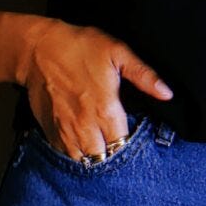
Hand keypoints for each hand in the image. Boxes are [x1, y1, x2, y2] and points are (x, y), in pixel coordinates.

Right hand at [19, 19, 173, 160]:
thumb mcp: (118, 52)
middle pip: (103, 156)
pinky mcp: (49, 130)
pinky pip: (64, 153)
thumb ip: (144, 75)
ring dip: (93, 154)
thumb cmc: (80, 47)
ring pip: (83, 159)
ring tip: (100, 142)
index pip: (123, 143)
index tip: (131, 133)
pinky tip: (81, 139)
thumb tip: (167, 93)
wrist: (38, 49)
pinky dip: (74, 151)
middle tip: (115, 138)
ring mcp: (65, 130)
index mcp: (105, 109)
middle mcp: (85, 125)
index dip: (129, 141)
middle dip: (111, 151)